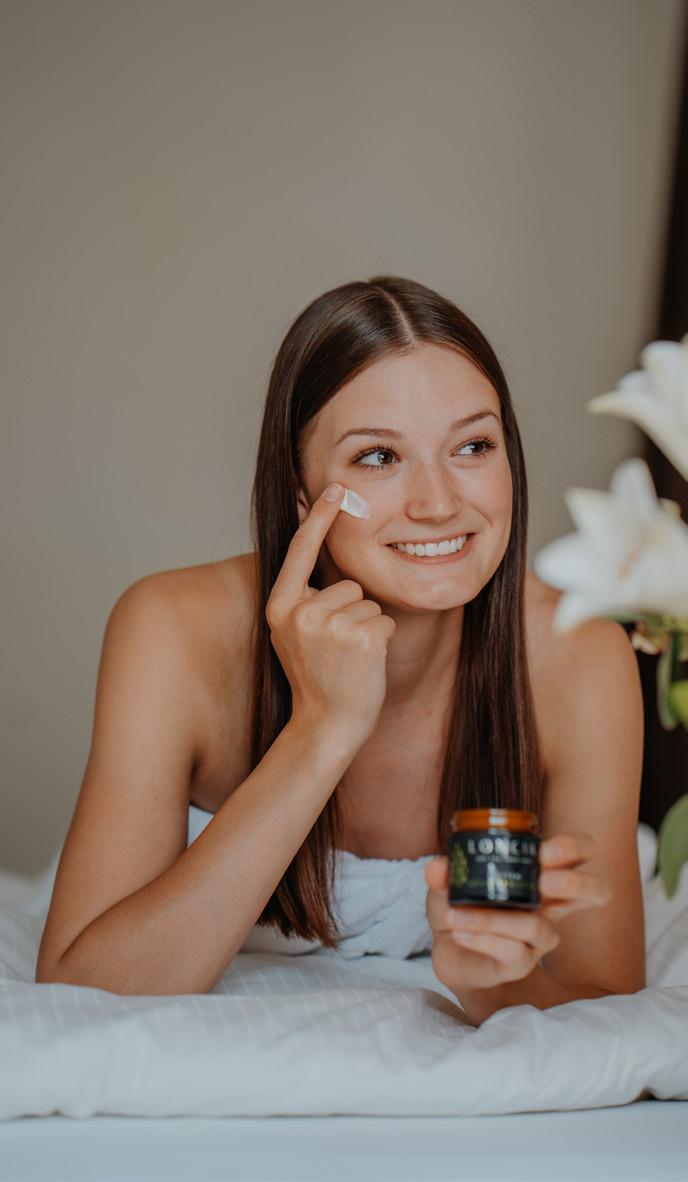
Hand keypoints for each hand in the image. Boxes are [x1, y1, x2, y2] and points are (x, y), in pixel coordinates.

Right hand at [266, 482, 396, 748]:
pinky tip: (364, 664)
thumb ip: (304, 597)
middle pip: (347, 584)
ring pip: (368, 603)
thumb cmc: (317, 679)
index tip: (335, 487)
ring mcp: (330, 625)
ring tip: (348, 659)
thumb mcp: (295, 634)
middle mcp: (301, 613)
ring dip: (367, 628)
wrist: (325, 725)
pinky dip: (381, 641)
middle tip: (337, 650)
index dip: (320, 517)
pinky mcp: (361, 637)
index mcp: (280, 607)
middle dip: (352, 611)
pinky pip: (384, 620)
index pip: (301, 552)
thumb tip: (315, 548)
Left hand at [424, 832, 612, 990]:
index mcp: (538, 874)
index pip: (580, 853)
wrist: (447, 947)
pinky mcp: (520, 964)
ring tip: (454, 916)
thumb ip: (445, 872)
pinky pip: (514, 953)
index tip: (546, 852)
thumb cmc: (461, 903)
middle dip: (576, 884)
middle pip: (594, 892)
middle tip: (544, 880)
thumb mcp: (448, 881)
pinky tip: (459, 933)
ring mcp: (537, 937)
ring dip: (494, 920)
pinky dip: (483, 940)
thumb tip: (437, 867)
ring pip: (539, 927)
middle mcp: (548, 905)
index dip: (574, 849)